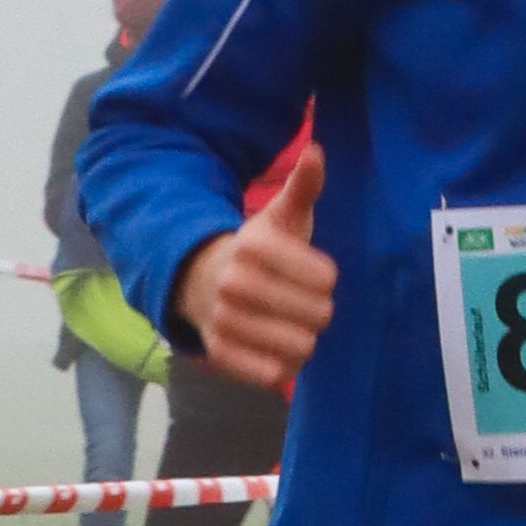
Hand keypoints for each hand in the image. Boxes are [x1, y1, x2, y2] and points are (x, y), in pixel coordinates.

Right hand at [176, 141, 335, 393]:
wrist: (199, 281)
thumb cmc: (257, 250)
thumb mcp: (281, 216)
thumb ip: (303, 186)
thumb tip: (317, 151)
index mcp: (253, 246)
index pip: (326, 278)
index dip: (325, 278)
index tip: (311, 273)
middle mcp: (233, 284)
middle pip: (320, 315)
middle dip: (317, 310)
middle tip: (299, 301)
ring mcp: (225, 322)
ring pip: (302, 347)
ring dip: (303, 338)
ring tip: (288, 323)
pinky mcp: (221, 356)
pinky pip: (276, 374)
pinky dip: (284, 365)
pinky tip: (275, 346)